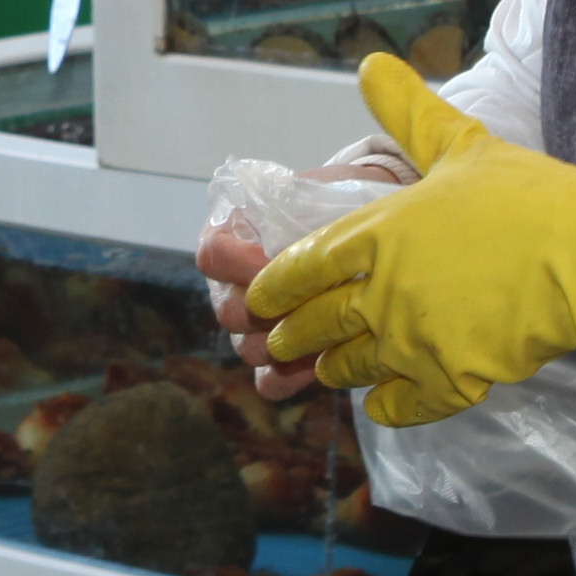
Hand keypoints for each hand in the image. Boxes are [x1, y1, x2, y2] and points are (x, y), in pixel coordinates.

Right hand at [198, 151, 408, 400]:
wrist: (362, 226)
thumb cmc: (336, 201)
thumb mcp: (319, 193)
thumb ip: (301, 213)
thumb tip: (302, 250)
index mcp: (229, 235)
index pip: (213, 254)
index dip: (243, 263)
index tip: (282, 261)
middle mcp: (230, 283)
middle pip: (229, 312)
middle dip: (275, 310)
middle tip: (318, 299)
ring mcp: (250, 325)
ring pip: (249, 349)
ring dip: (288, 344)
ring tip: (330, 328)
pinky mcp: (276, 358)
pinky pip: (268, 382)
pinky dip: (292, 377)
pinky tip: (323, 362)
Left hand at [244, 71, 575, 426]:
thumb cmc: (528, 196)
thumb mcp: (460, 143)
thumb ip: (408, 110)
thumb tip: (370, 64)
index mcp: (378, 234)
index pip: (304, 265)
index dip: (275, 286)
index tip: (259, 297)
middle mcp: (383, 292)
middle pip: (316, 324)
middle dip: (291, 337)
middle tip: (277, 344)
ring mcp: (414, 341)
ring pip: (352, 368)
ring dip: (334, 370)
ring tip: (327, 372)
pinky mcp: (451, 380)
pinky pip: (401, 405)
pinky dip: (386, 406)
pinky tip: (382, 402)